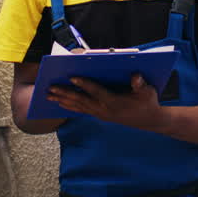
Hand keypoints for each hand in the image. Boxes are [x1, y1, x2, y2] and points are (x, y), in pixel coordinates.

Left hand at [46, 74, 168, 131]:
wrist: (149, 121)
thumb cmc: (148, 102)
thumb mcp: (147, 92)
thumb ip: (140, 84)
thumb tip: (136, 76)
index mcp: (114, 102)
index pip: (96, 91)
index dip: (84, 84)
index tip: (72, 78)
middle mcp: (104, 109)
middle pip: (81, 100)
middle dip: (65, 94)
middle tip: (50, 89)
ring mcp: (101, 114)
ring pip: (78, 107)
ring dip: (63, 101)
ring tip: (48, 96)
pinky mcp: (100, 115)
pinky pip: (82, 111)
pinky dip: (70, 107)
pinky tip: (60, 103)